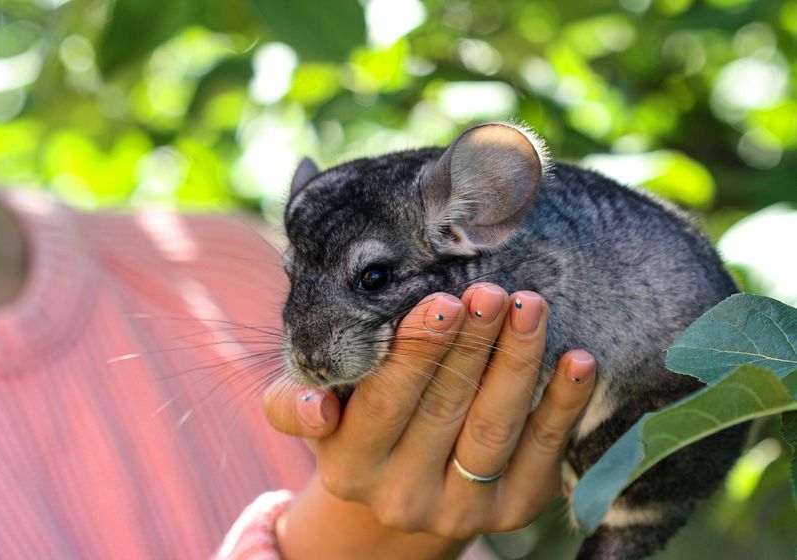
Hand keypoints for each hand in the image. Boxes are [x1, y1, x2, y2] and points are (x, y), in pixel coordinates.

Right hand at [264, 284, 595, 557]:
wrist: (401, 488)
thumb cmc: (358, 425)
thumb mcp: (316, 413)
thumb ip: (296, 404)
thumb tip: (317, 407)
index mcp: (349, 465)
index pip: (384, 402)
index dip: (416, 352)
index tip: (444, 301)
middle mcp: (401, 496)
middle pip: (444, 409)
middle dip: (472, 345)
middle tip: (492, 292)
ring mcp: (461, 510)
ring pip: (494, 428)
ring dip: (516, 362)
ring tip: (530, 306)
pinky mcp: (512, 510)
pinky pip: (544, 455)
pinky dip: (563, 405)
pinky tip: (578, 360)